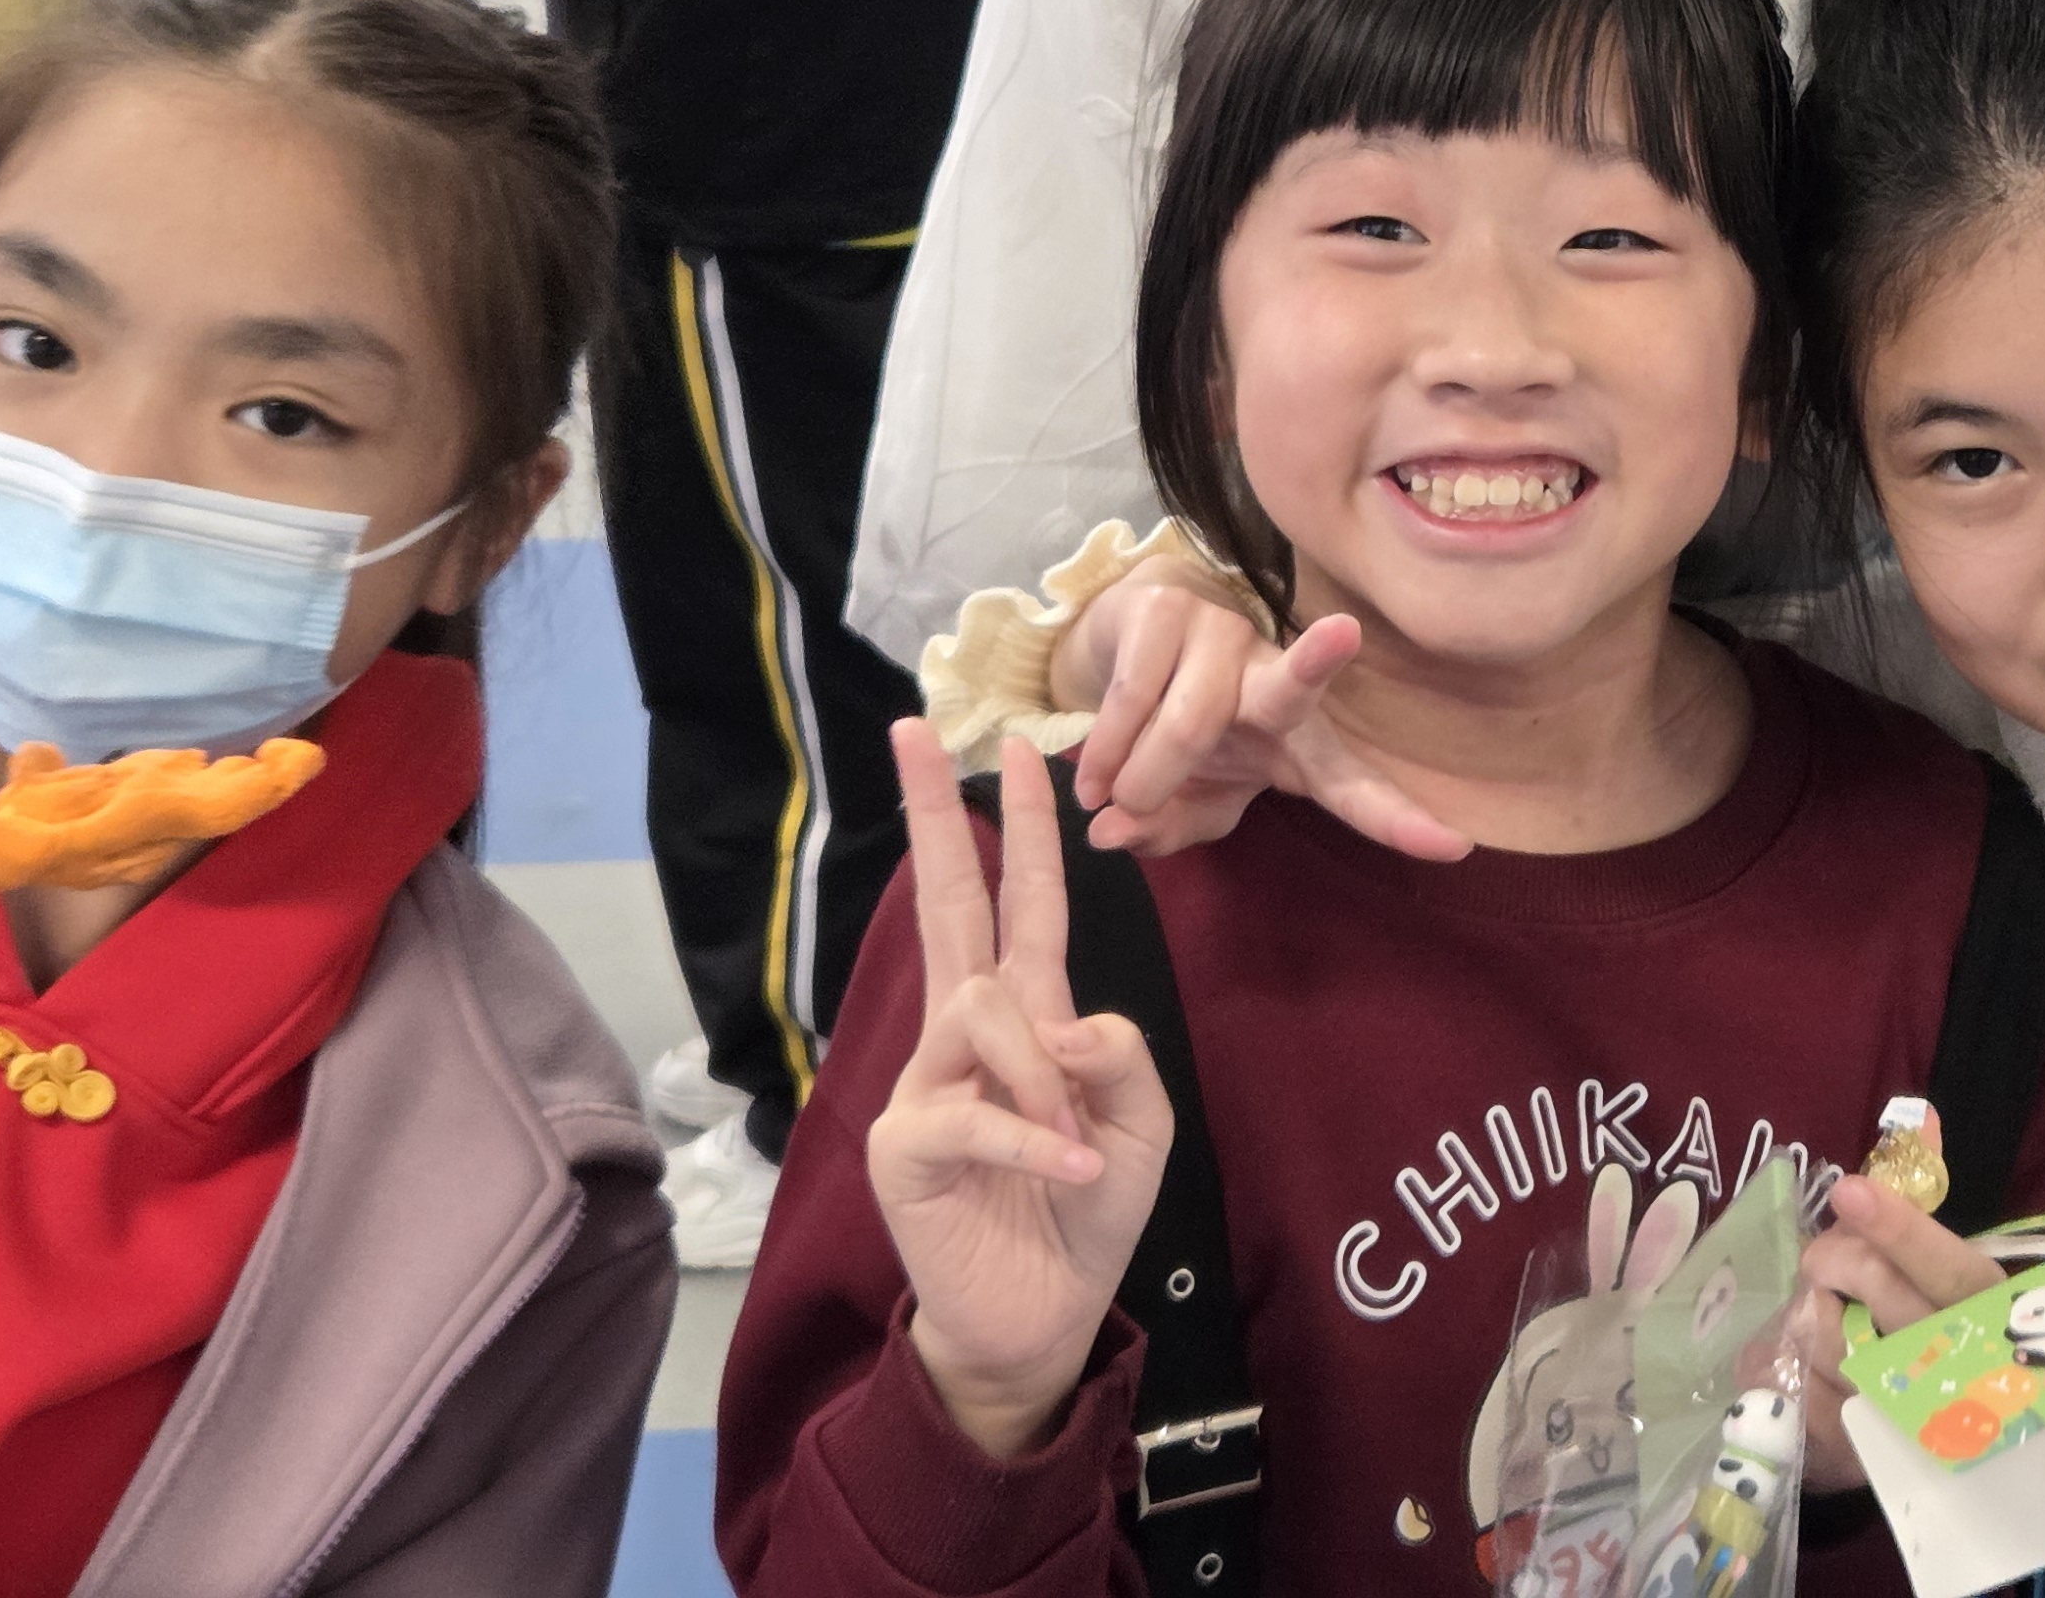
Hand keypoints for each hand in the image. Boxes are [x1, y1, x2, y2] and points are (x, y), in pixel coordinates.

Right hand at [873, 719, 1176, 1462]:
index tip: (1014, 747)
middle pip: (947, 906)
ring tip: (1078, 1141)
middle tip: (915, 729)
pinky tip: (1072, 1168)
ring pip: (985, 1014)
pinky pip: (975, 1112)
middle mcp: (966, 1035)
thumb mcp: (1141, 1122)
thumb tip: (1063, 1021)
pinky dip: (1034, 1139)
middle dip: (937, 815)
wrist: (1043, 1316)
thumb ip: (1121, 1056)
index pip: (1017, 904)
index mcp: (1027, 1016)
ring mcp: (925, 1084)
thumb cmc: (1086, 1210)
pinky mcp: (904, 1145)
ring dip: (1044, 1075)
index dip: (1018, 830)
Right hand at [1059, 555, 1472, 861]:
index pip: (1351, 785)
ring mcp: (1221, 635)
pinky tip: (1088, 776)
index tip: (1454, 846)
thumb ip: (1164, 829)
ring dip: (1141, 777)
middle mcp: (1270, 679)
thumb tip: (1112, 832)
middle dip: (1318, 661)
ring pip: (1189, 720)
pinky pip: (1135, 692)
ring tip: (1105, 798)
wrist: (1127, 641)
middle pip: (1296, 682)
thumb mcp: (1183, 803)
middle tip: (1344, 635)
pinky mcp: (1165, 608)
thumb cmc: (1181, 738)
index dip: (1396, 819)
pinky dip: (1106, 748)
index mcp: (1297, 741)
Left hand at [1791, 1124, 2006, 1488]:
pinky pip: (1788, 1381)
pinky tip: (1799, 1361)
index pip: (1943, 1263)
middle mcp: (1948, 1360)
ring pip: (1822, 1331)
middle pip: (1872, 1286)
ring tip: (1823, 1320)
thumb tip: (1919, 1115)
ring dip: (1805, 1313)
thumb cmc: (1921, 1323)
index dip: (1897, 1228)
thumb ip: (1921, 1186)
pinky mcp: (1851, 1448)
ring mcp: (1900, 1411)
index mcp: (1977, 1301)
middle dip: (1832, 1259)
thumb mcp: (1931, 1260)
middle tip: (1824, 1265)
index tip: (1849, 1193)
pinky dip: (1778, 1358)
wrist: (1912, 1433)